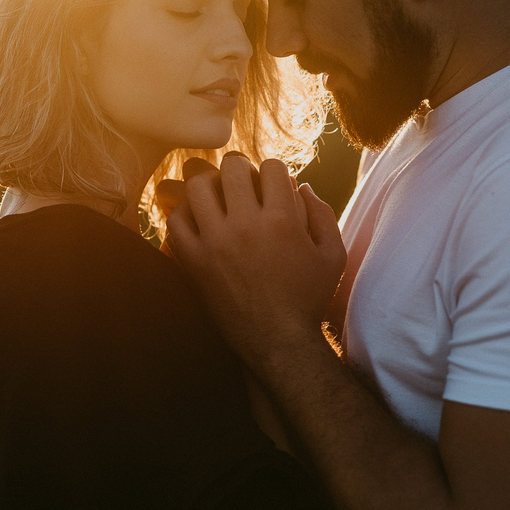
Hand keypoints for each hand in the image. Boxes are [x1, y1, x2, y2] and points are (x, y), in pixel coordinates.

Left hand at [167, 156, 346, 367]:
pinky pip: (175, 221)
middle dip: (240, 171)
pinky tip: (200, 223)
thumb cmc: (309, 299)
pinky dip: (185, 214)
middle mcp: (246, 225)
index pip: (271, 166)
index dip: (274, 173)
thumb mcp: (333, 256)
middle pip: (232, 167)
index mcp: (283, 220)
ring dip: (209, 186)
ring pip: (197, 187)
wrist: (278, 343)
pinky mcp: (193, 261)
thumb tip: (301, 185)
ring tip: (218, 199)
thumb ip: (322, 214)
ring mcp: (215, 243)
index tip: (272, 187)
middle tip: (243, 186)